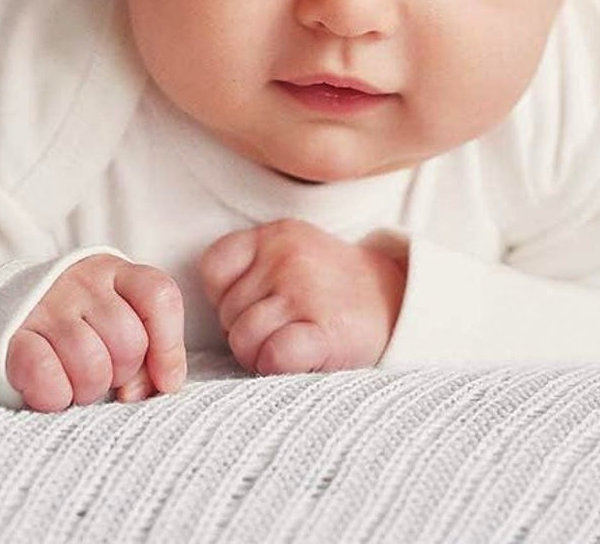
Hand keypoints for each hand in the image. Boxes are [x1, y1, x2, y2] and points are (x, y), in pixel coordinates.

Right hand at [6, 252, 186, 411]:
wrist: (4, 310)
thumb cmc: (77, 325)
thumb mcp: (117, 322)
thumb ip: (148, 351)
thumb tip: (162, 385)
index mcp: (114, 272)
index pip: (159, 297)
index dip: (169, 346)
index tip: (166, 382)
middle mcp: (81, 281)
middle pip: (129, 342)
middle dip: (122, 374)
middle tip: (103, 375)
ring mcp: (45, 305)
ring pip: (91, 364)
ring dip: (88, 390)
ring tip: (76, 384)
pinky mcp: (12, 336)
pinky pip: (46, 376)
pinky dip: (55, 396)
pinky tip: (52, 392)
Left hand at [198, 219, 407, 375]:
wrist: (396, 301)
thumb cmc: (330, 286)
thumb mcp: (292, 252)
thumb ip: (250, 266)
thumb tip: (203, 309)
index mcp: (274, 235)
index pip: (214, 268)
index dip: (226, 297)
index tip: (253, 307)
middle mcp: (286, 257)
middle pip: (227, 311)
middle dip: (245, 330)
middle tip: (280, 331)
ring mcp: (304, 292)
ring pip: (244, 338)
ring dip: (259, 354)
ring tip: (289, 345)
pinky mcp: (324, 330)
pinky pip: (273, 355)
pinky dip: (277, 365)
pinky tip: (297, 359)